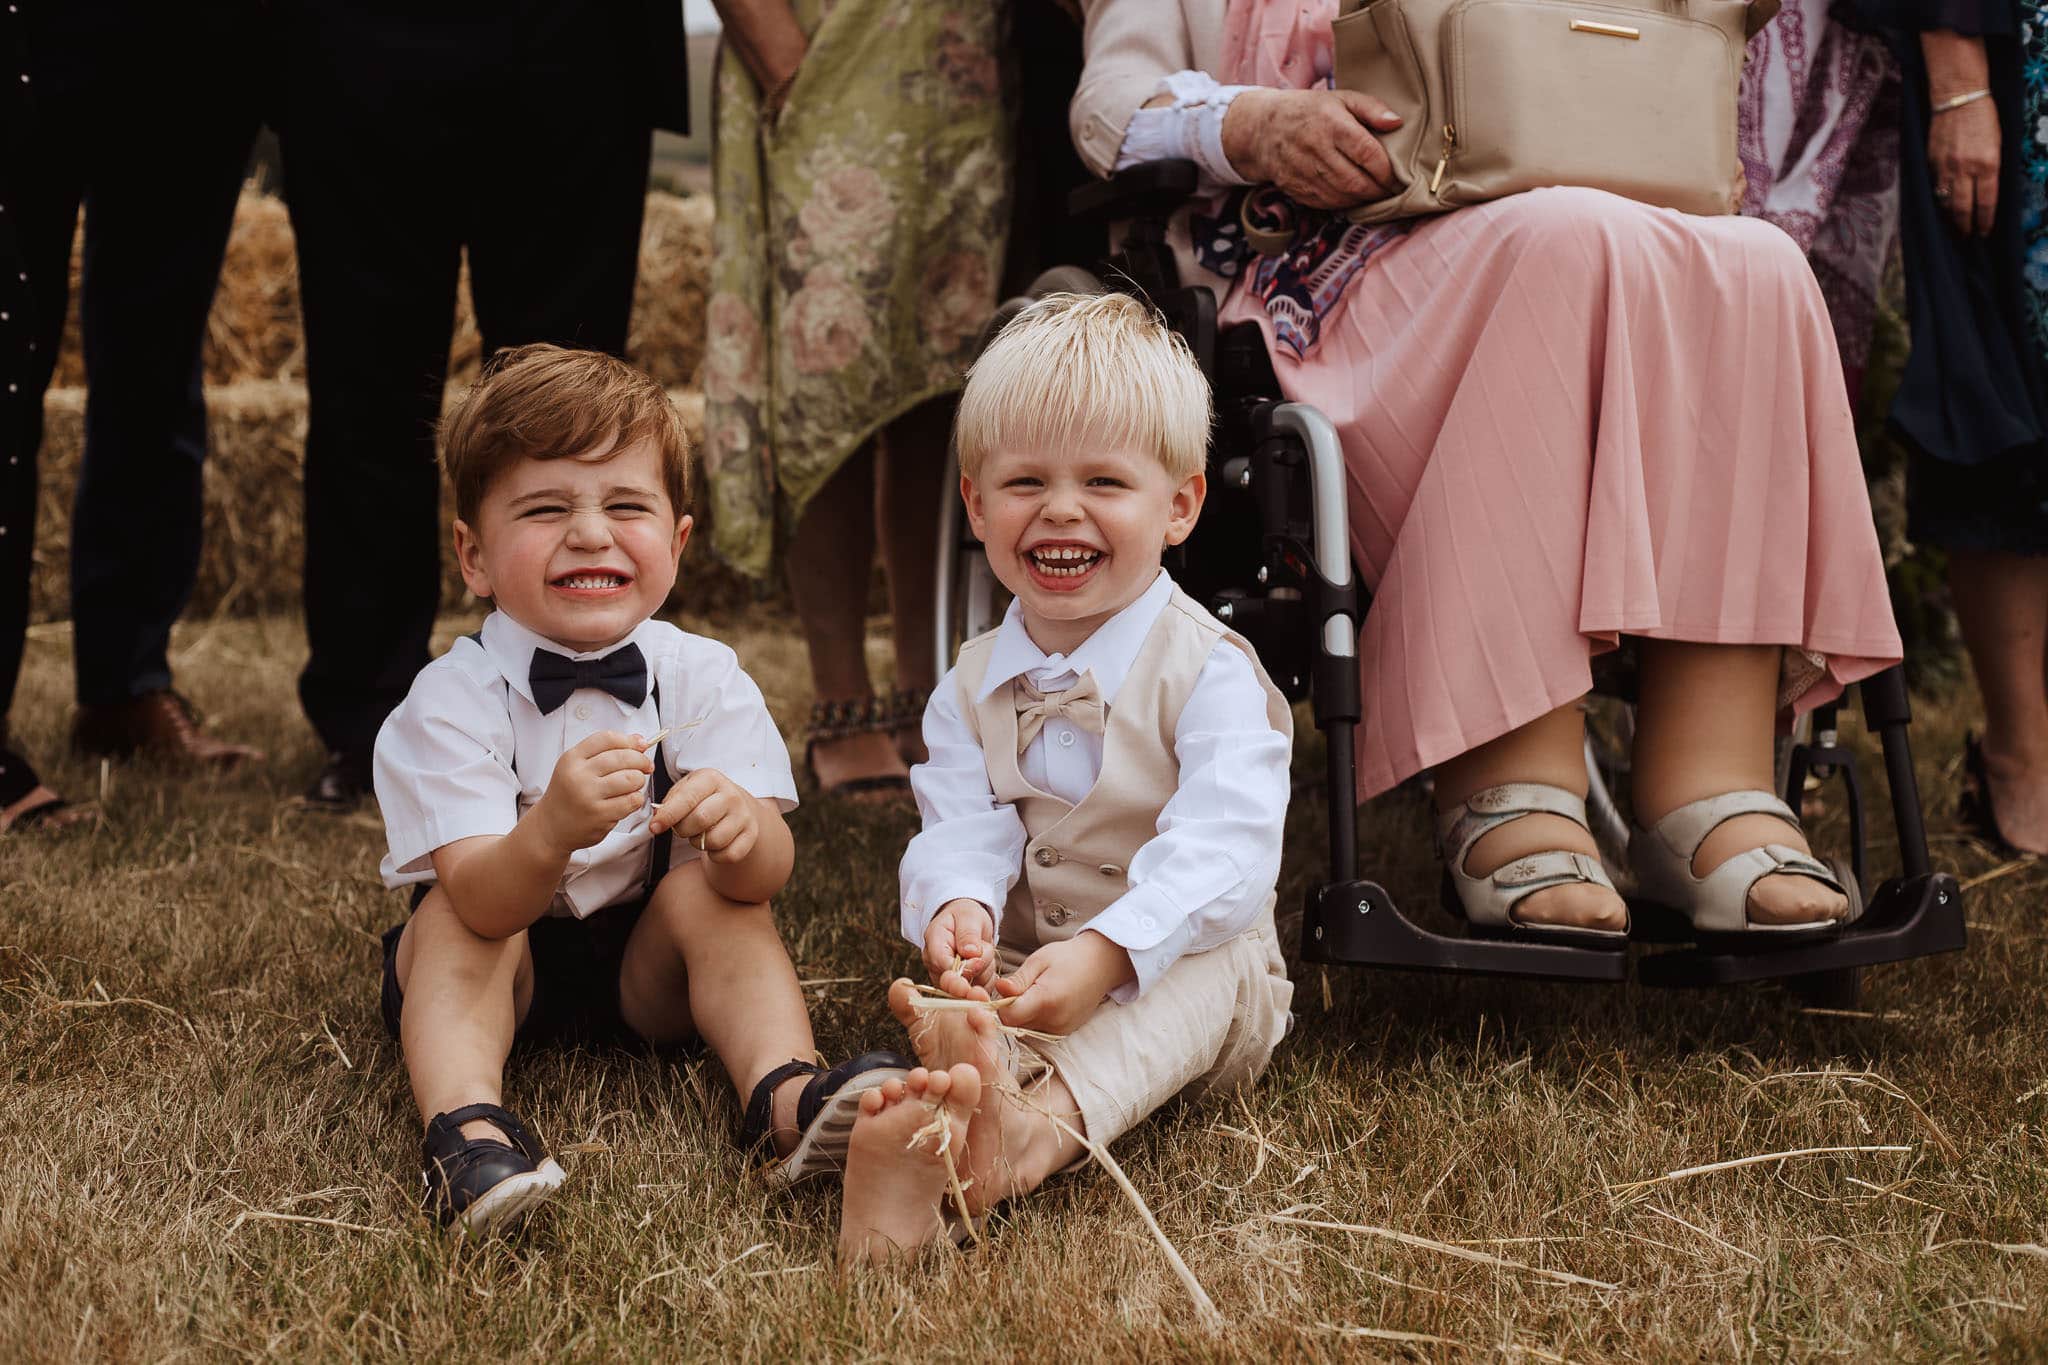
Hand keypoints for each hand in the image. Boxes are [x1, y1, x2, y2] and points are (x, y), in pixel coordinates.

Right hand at [534, 730, 653, 853]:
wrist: (551, 827)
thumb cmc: (567, 795)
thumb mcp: (576, 767)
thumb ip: (604, 752)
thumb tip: (638, 740)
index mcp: (572, 759)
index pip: (607, 739)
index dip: (629, 740)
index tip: (640, 745)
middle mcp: (579, 775)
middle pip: (623, 757)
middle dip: (641, 760)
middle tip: (645, 766)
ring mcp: (589, 796)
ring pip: (631, 778)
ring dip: (639, 780)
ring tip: (634, 784)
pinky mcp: (601, 815)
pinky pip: (632, 800)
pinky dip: (636, 798)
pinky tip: (628, 799)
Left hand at [650, 767, 761, 864]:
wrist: (740, 807)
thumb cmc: (705, 799)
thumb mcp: (686, 790)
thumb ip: (669, 802)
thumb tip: (658, 819)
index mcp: (711, 778)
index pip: (687, 798)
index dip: (668, 815)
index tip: (655, 827)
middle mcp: (731, 794)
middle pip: (700, 820)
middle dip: (683, 830)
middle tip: (681, 829)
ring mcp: (744, 815)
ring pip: (714, 840)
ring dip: (699, 843)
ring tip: (700, 835)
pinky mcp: (751, 835)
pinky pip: (728, 855)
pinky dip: (716, 855)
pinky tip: (714, 844)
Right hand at [923, 899, 997, 988]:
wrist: (966, 924)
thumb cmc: (964, 917)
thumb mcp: (968, 916)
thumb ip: (968, 934)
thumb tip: (971, 953)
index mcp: (933, 947)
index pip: (943, 966)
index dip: (962, 969)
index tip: (978, 962)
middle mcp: (937, 968)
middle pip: (956, 984)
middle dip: (977, 972)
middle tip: (987, 956)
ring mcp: (948, 982)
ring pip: (971, 988)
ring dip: (986, 971)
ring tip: (984, 949)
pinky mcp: (962, 989)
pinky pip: (980, 990)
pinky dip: (989, 979)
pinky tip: (987, 964)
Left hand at [991, 932, 1135, 1035]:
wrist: (1101, 965)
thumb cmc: (1068, 958)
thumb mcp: (1039, 960)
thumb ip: (1018, 979)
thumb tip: (999, 990)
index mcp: (1046, 1000)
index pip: (1008, 1017)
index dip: (1000, 1005)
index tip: (1006, 990)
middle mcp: (1054, 1020)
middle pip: (1016, 1025)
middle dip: (1012, 1008)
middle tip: (1022, 986)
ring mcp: (1061, 1029)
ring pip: (1026, 1029)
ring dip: (1024, 1014)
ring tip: (1036, 992)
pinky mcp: (1065, 1032)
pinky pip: (1039, 1030)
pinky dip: (1036, 1018)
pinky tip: (1046, 1000)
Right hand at [1219, 88, 1402, 209]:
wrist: (1263, 128)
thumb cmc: (1310, 111)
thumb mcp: (1342, 98)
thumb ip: (1372, 108)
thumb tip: (1397, 122)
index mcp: (1332, 123)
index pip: (1367, 154)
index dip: (1386, 171)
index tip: (1398, 176)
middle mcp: (1316, 149)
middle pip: (1356, 181)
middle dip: (1378, 190)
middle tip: (1390, 190)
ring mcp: (1303, 172)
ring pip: (1342, 197)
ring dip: (1363, 200)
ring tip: (1374, 193)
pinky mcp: (1295, 188)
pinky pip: (1326, 204)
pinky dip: (1345, 204)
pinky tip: (1353, 196)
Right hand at [1927, 97, 2000, 236]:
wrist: (1958, 97)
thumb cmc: (1984, 117)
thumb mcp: (1997, 144)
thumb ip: (1991, 169)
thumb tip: (1985, 193)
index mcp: (1987, 164)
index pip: (1986, 202)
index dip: (1984, 222)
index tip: (1983, 233)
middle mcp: (1965, 169)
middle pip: (1962, 208)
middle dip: (1966, 226)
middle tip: (1967, 236)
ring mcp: (1945, 167)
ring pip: (1945, 201)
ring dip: (1950, 216)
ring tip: (1955, 225)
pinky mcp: (1931, 162)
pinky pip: (1935, 187)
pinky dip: (1939, 198)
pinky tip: (1943, 203)